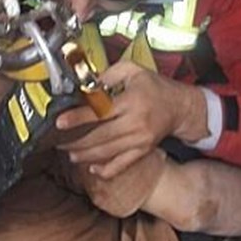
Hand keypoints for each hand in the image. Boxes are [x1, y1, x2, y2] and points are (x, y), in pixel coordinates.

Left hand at [56, 60, 207, 178]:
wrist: (181, 106)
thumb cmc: (155, 87)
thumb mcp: (132, 70)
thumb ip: (108, 75)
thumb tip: (85, 85)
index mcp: (131, 101)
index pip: (99, 113)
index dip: (77, 118)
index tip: (60, 123)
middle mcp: (136, 123)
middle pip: (100, 137)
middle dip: (76, 141)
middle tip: (58, 141)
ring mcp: (140, 140)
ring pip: (107, 152)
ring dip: (85, 155)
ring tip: (69, 153)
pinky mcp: (143, 151)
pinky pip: (122, 164)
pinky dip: (107, 170)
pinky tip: (92, 169)